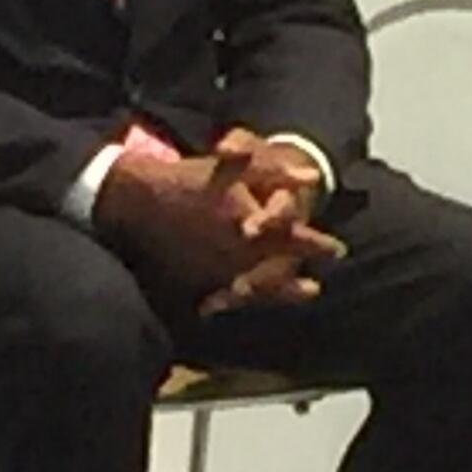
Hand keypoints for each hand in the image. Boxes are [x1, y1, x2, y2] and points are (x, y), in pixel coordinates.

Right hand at [96, 137, 342, 305]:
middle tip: (315, 287)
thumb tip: (310, 177)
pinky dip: (234, 302)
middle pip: (278, 270)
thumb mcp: (233, 165)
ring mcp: (216, 273)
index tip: (337, 251)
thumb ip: (273, 171)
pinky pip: (220, 300)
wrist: (134, 199)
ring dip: (277, 294)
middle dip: (298, 278)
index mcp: (251, 225)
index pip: (294, 238)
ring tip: (296, 296)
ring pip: (255, 290)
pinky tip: (239, 305)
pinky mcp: (193, 284)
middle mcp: (238, 255)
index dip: (318, 245)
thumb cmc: (187, 179)